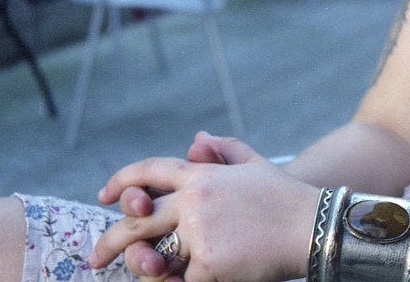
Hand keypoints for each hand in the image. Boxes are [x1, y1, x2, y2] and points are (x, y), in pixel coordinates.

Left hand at [90, 133, 318, 281]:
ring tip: (135, 276)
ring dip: (138, 268)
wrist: (314, 225)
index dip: (123, 181)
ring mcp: (200, 232)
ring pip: (153, 254)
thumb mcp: (257, 166)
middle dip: (110, 240)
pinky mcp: (210, 263)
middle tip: (95, 257)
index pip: (151, 171)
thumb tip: (197, 140)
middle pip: (137, 218)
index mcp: (202, 176)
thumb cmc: (288, 198)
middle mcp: (195, 201)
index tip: (105, 195)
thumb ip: (226, 151)